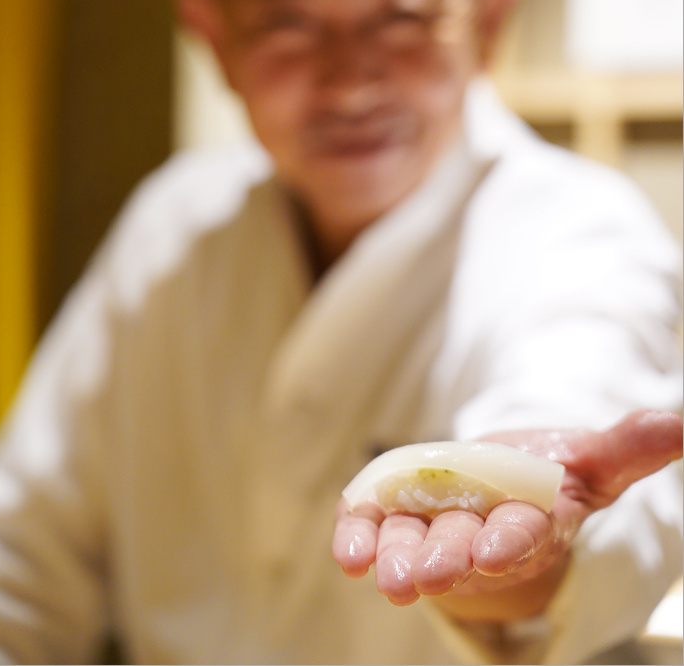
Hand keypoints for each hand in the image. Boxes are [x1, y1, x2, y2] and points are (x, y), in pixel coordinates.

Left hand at [332, 410, 682, 620]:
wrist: (499, 482)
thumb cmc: (549, 475)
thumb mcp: (592, 457)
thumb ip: (629, 446)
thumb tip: (680, 422)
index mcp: (532, 520)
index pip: (524, 534)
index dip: (510, 540)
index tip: (496, 548)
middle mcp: (479, 531)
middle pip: (463, 547)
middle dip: (447, 559)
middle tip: (428, 573)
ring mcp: (433, 525)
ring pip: (414, 542)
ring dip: (397, 557)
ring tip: (385, 576)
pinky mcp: (395, 512)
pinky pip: (373, 525)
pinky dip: (358, 536)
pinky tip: (347, 549)